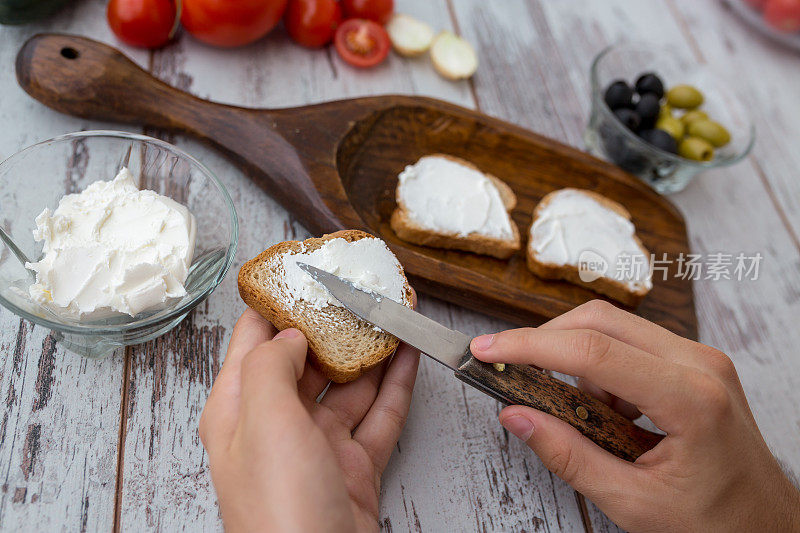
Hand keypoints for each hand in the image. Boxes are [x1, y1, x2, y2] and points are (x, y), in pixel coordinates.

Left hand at [199, 308, 419, 531]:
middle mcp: (276, 425)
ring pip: (348, 385)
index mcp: (238, 410)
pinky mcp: (354, 466)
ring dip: (371, 350)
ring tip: (394, 312)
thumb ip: (271, 365)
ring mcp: (317, 447)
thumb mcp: (265, 420)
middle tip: (361, 288)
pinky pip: (378, 416)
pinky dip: (395, 385)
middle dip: (334, 323)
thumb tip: (286, 331)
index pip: (251, 341)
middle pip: (306, 360)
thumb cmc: (279, 509)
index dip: (275, 302)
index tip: (300, 270)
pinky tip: (409, 356)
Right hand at [470, 300, 799, 532]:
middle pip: (599, 321)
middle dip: (545, 341)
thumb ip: (568, 456)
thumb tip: (516, 415)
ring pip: (613, 328)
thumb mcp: (633, 503)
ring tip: (575, 415)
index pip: (592, 353)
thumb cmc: (714, 522)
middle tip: (507, 367)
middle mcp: (699, 364)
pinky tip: (605, 412)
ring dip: (575, 361)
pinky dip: (600, 369)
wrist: (767, 526)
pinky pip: (631, 345)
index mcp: (690, 400)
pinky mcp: (695, 362)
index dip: (530, 347)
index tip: (487, 351)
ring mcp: (700, 358)